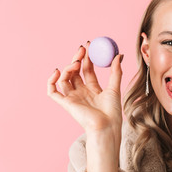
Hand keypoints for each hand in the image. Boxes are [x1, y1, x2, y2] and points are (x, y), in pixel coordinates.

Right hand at [47, 41, 123, 171]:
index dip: (87, 57)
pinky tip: (57, 71)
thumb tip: (120, 55)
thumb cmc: (113, 112)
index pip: (87, 69)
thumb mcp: (115, 88)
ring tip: (76, 62)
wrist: (106, 126)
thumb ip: (116, 71)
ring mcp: (73, 97)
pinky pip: (52, 91)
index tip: (89, 45)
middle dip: (77, 58)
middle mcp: (81, 92)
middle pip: (75, 72)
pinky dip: (51, 81)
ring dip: (68, 67)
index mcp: (93, 89)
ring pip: (65, 78)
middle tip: (82, 48)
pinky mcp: (65, 103)